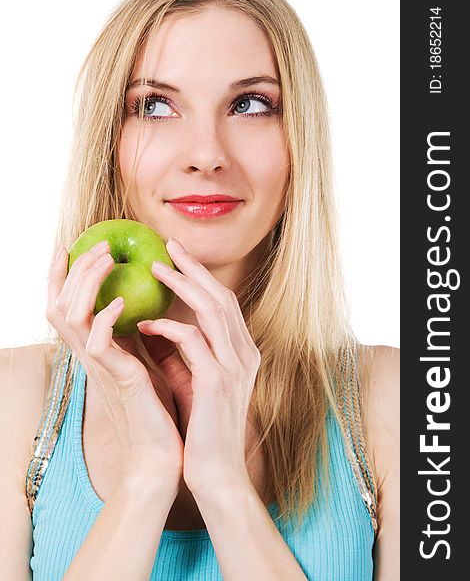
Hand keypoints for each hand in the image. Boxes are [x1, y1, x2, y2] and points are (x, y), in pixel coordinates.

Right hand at [46, 241, 183, 486]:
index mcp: (97, 351)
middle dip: (74, 269)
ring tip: (107, 259)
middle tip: (97, 244)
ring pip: (70, 315)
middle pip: (59, 303)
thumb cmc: (156, 409)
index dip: (63, 275)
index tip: (72, 244)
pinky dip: (106, 318)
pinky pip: (97, 344)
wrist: (161, 455)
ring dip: (86, 282)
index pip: (68, 305)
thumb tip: (143, 306)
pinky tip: (124, 301)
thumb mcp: (143, 363)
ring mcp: (101, 368)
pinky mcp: (117, 380)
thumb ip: (135, 337)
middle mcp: (91, 356)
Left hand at [137, 238, 260, 496]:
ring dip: (183, 285)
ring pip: (212, 310)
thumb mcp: (193, 382)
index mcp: (241, 353)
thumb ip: (181, 352)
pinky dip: (170, 327)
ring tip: (156, 269)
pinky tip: (147, 322)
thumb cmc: (201, 427)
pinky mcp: (217, 382)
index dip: (202, 277)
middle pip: (221, 297)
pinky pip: (193, 341)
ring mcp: (234, 366)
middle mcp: (244, 354)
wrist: (217, 472)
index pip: (224, 303)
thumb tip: (155, 324)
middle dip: (195, 268)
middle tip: (168, 246)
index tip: (178, 258)